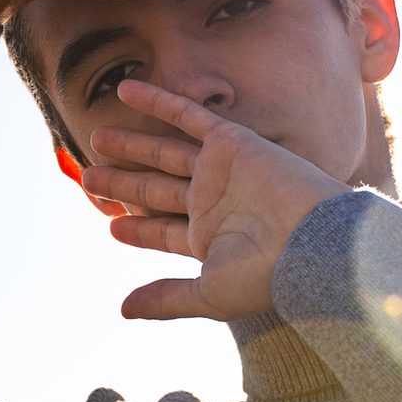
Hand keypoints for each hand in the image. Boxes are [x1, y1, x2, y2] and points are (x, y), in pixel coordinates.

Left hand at [84, 79, 348, 320]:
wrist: (312, 241)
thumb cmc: (265, 275)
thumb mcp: (207, 293)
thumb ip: (166, 298)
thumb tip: (124, 312)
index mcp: (210, 240)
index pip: (164, 232)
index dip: (138, 230)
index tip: (111, 226)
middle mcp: (214, 203)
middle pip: (158, 190)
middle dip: (124, 185)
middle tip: (88, 177)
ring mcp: (221, 171)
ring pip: (166, 153)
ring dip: (133, 145)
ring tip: (96, 138)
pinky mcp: (231, 142)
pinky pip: (188, 114)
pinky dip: (158, 101)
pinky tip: (125, 90)